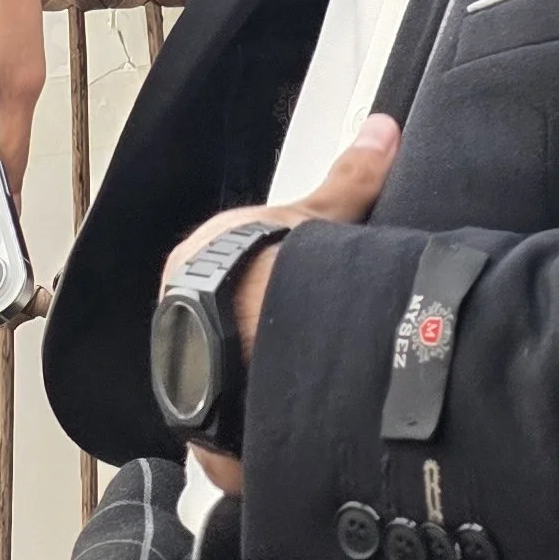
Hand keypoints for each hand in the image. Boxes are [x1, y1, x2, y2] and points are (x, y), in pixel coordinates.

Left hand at [161, 115, 398, 497]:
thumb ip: (349, 177)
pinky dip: (254, 429)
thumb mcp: (317, 213)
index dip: (264, 276)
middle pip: (221, 324)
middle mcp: (176, 315)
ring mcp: (184, 372)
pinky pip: (228, 429)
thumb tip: (382, 131)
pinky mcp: (201, 422)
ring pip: (223, 377)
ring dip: (254, 382)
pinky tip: (286, 425)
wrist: (247, 335)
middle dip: (256, 333)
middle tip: (299, 340)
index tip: (294, 287)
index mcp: (193, 262)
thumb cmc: (268, 266)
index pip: (227, 268)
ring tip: (299, 384)